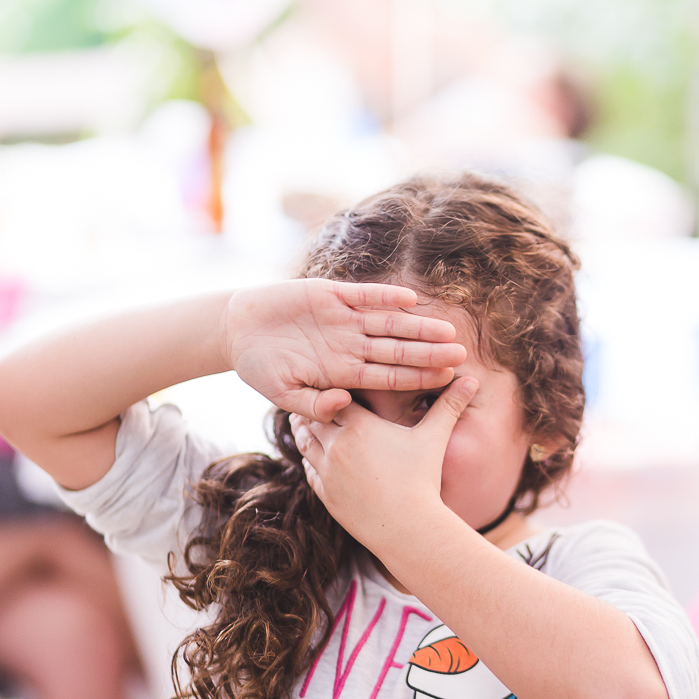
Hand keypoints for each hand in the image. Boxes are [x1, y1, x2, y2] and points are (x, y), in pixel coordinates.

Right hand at [223, 279, 465, 420]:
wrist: (237, 331)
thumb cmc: (261, 369)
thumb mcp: (283, 395)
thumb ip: (312, 404)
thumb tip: (344, 404)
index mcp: (344, 372)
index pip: (390, 377)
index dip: (418, 378)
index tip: (447, 379)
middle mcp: (351, 346)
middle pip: (398, 350)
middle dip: (429, 352)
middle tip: (461, 353)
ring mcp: (344, 320)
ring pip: (389, 322)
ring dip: (418, 325)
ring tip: (447, 329)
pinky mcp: (331, 294)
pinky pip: (364, 295)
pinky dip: (385, 296)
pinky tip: (410, 299)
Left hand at [289, 376, 478, 545]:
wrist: (408, 528)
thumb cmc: (423, 480)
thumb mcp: (434, 438)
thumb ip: (449, 406)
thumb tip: (471, 380)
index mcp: (359, 426)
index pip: (334, 397)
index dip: (335, 392)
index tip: (336, 387)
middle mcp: (337, 446)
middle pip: (314, 417)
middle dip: (316, 409)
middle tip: (315, 400)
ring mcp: (327, 471)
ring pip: (306, 443)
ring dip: (307, 432)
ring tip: (310, 424)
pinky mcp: (325, 494)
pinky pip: (309, 469)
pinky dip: (311, 458)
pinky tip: (316, 455)